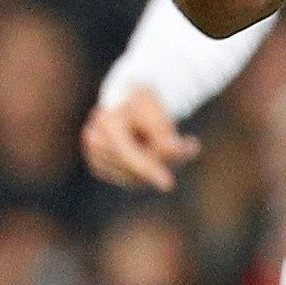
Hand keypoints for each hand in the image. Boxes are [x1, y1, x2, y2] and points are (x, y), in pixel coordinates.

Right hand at [83, 84, 201, 191]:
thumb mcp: (159, 113)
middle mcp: (95, 139)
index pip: (127, 153)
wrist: (126, 100)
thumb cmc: (144, 104)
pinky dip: (146, 171)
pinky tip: (152, 151)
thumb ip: (166, 134)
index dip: (147, 169)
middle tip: (190, 146)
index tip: (168, 184)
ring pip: (133, 178)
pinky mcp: (100, 168)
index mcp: (107, 120)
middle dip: (161, 162)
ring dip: (156, 166)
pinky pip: (130, 179)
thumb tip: (174, 152)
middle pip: (132, 167)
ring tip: (173, 143)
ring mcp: (95, 156)